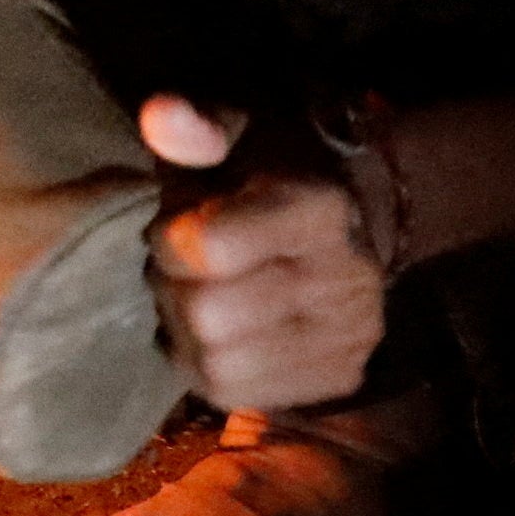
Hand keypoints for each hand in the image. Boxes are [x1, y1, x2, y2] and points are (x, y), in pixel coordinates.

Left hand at [141, 97, 387, 412]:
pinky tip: (217, 332)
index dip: (170, 239)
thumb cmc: (270, 169)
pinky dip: (208, 366)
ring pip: (216, 362)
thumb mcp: (235, 128)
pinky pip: (236, 393)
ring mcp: (350, 335)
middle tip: (180, 268)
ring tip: (198, 298)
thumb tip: (162, 122)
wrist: (352, 214)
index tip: (177, 226)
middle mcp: (347, 278)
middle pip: (208, 315)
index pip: (208, 251)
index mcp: (319, 208)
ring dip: (185, 332)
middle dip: (174, 288)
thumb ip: (195, 124)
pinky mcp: (339, 375)